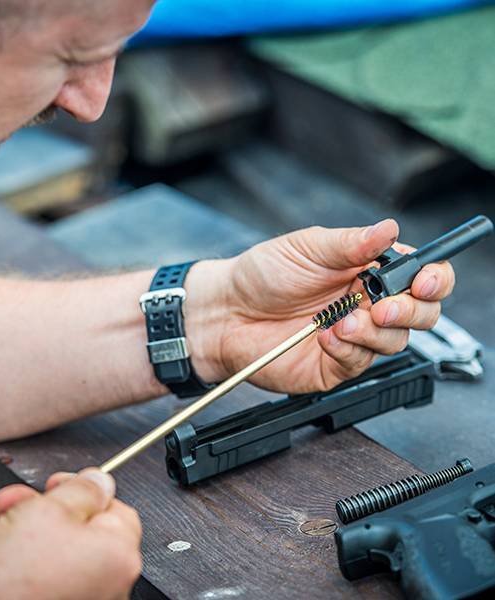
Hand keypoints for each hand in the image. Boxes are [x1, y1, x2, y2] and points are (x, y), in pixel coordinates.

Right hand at [0, 470, 141, 599]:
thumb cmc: (13, 580)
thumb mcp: (49, 509)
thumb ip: (81, 488)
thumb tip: (100, 481)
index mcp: (118, 556)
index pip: (113, 508)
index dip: (79, 490)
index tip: (53, 485)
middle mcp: (107, 585)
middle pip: (73, 528)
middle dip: (34, 509)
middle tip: (9, 503)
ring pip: (45, 550)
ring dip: (9, 531)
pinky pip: (31, 577)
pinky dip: (4, 562)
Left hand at [187, 219, 454, 392]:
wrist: (226, 312)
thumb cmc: (262, 275)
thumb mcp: (306, 248)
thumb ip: (351, 243)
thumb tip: (389, 229)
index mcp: (367, 271)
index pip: (420, 276)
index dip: (433, 278)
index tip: (424, 280)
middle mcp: (367, 304)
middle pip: (421, 313)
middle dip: (412, 310)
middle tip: (384, 305)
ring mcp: (354, 336)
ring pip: (396, 342)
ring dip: (375, 331)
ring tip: (342, 321)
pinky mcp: (336, 363)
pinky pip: (360, 362)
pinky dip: (348, 349)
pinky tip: (324, 337)